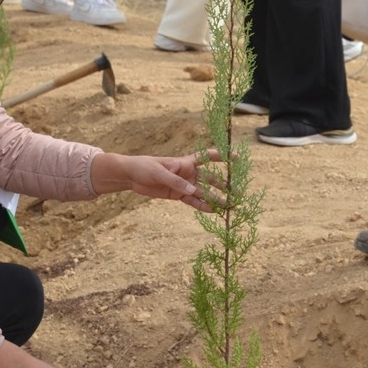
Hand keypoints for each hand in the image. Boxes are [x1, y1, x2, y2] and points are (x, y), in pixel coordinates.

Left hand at [92, 150, 223, 211]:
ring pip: (204, 192)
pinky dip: (203, 206)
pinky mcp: (178, 195)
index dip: (221, 156)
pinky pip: (193, 201)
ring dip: (215, 198)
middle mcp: (188, 173)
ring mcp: (184, 184)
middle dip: (223, 184)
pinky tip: (213, 211)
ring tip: (228, 206)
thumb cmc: (145, 167)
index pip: (207, 157)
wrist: (132, 176)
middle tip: (236, 192)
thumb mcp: (159, 173)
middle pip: (210, 178)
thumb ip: (176, 182)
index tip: (235, 158)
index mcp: (185, 162)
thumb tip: (193, 190)